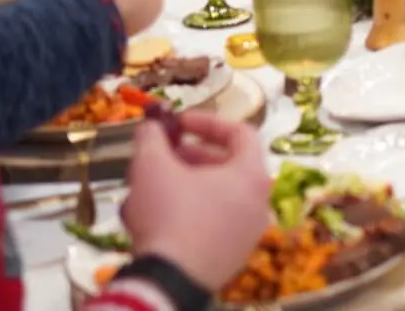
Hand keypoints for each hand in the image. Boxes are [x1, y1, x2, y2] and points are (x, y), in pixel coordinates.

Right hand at [122, 113, 271, 290]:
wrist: (169, 282)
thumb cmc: (169, 216)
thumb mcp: (152, 167)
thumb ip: (152, 139)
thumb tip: (151, 125)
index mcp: (253, 175)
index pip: (241, 133)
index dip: (207, 122)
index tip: (177, 124)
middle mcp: (259, 203)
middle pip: (226, 167)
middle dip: (187, 158)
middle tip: (160, 157)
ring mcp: (247, 234)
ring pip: (212, 198)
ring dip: (179, 188)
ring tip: (145, 191)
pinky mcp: (230, 258)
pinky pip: (209, 226)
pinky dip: (183, 217)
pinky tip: (149, 222)